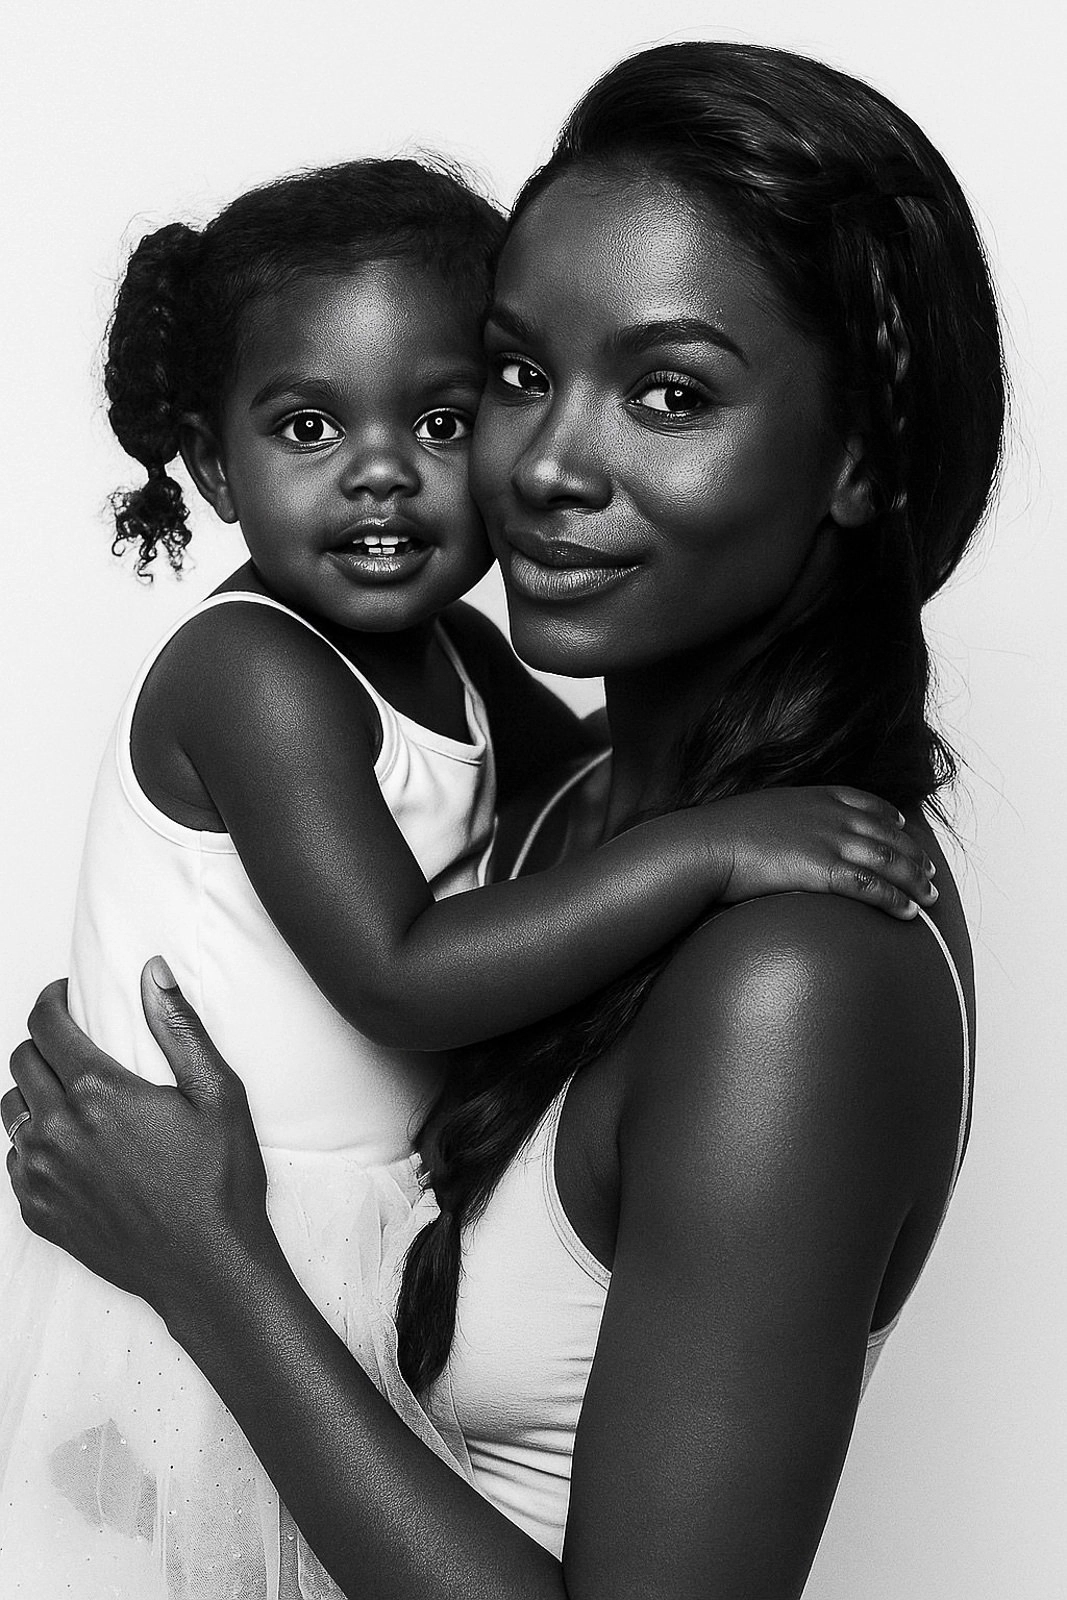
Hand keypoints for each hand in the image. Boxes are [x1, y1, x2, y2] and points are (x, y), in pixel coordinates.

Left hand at [5, 960, 269, 1321]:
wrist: (207, 1268)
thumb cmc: (220, 1180)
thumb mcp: (218, 1093)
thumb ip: (179, 1026)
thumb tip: (152, 970)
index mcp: (98, 1093)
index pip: (46, 1025)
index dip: (52, 1000)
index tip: (64, 996)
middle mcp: (57, 1130)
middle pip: (22, 1062)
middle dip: (44, 1042)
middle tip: (74, 1045)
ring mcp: (42, 1174)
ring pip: (10, 1110)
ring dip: (33, 1091)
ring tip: (68, 1094)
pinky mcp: (39, 1211)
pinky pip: (15, 1160)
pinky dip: (33, 1142)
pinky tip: (68, 1146)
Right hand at [709, 786, 936, 918]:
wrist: (706, 845)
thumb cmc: (721, 834)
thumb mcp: (760, 812)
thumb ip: (784, 818)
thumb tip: (782, 835)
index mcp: (814, 797)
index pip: (867, 802)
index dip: (891, 817)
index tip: (904, 828)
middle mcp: (829, 815)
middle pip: (887, 834)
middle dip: (914, 854)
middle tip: (932, 872)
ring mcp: (828, 841)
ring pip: (887, 860)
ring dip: (915, 880)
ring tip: (931, 897)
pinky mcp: (822, 870)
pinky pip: (870, 886)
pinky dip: (894, 898)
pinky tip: (908, 911)